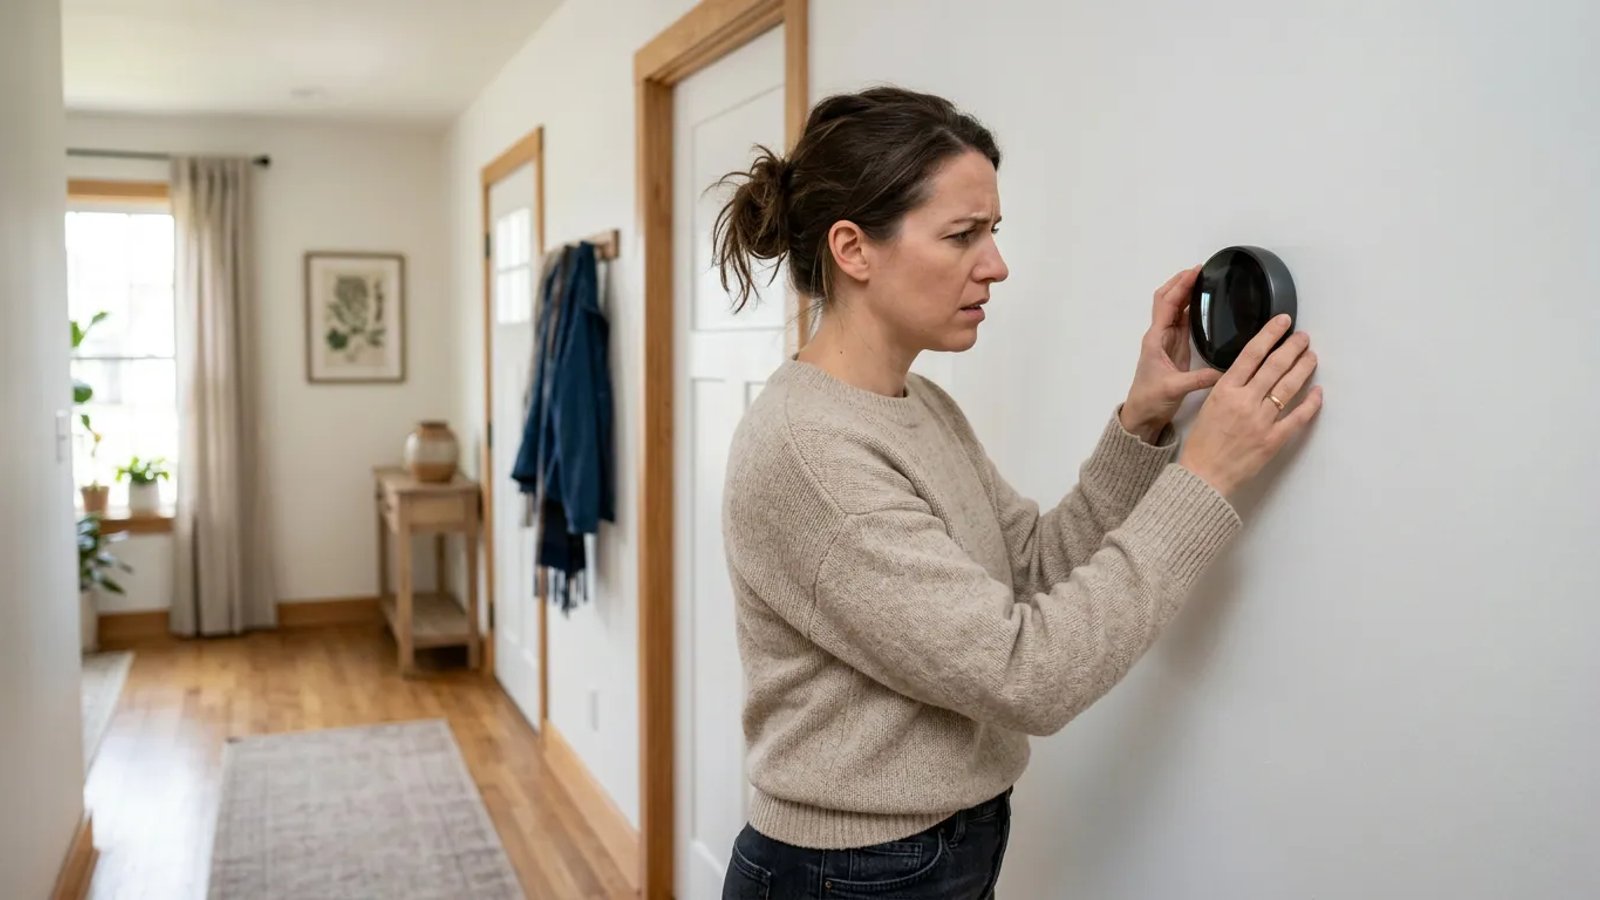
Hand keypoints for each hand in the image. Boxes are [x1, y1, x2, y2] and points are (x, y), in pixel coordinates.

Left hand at [1120, 266, 1223, 441]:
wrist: (1143, 415)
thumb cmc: (1151, 400)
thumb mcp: (1174, 389)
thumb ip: (1197, 380)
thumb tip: (1223, 373)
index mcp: (1156, 339)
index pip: (1167, 304)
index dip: (1180, 286)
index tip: (1196, 271)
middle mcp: (1160, 335)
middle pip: (1168, 300)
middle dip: (1181, 283)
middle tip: (1202, 270)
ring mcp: (1168, 341)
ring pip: (1175, 309)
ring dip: (1186, 293)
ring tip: (1205, 280)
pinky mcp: (1176, 349)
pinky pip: (1182, 322)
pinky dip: (1191, 308)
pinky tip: (1204, 303)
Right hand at [1178, 314, 1322, 497]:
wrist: (1204, 476)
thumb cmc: (1202, 443)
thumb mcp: (1208, 406)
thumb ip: (1229, 388)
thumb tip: (1251, 373)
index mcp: (1225, 390)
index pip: (1252, 354)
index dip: (1270, 335)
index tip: (1282, 322)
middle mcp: (1245, 401)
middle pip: (1275, 366)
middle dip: (1292, 348)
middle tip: (1303, 337)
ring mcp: (1261, 420)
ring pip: (1288, 387)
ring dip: (1303, 368)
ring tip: (1312, 356)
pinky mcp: (1274, 439)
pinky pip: (1298, 417)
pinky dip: (1310, 403)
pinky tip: (1318, 392)